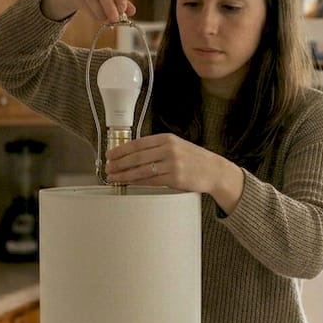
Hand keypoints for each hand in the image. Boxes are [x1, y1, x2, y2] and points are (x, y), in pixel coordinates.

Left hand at [105, 134, 245, 212]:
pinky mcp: (175, 179)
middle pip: (136, 157)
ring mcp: (172, 164)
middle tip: (108, 168)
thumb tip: (133, 154)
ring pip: (141, 170)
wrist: (214, 171)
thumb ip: (157, 148)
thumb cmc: (194, 160)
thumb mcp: (176, 146)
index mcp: (167, 139)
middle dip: (118, 163)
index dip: (121, 150)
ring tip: (113, 177)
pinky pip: (150, 181)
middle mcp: (168, 149)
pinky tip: (128, 183)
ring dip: (124, 174)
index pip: (138, 143)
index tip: (110, 155)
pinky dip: (137, 182)